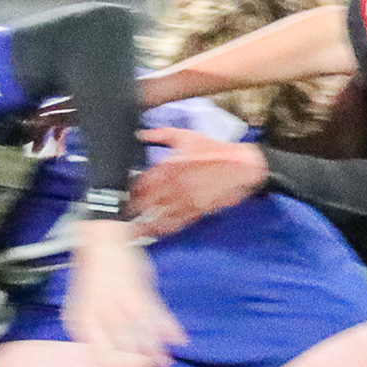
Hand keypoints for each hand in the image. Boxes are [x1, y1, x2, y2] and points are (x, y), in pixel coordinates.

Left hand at [60, 220, 183, 366]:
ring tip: (164, 362)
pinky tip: (178, 339)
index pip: (101, 355)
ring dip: (154, 351)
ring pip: (140, 336)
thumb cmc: (96, 278)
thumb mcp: (88, 307)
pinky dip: (168, 328)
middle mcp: (99, 316)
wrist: (101, 240)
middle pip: (122, 350)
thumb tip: (116, 355)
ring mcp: (117, 304)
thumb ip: (98, 331)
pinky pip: (155, 315)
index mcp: (83, 321)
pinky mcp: (135, 291)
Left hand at [130, 124, 264, 234]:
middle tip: (124, 212)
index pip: (142, 182)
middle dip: (134, 207)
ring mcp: (186, 200)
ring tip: (133, 228)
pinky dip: (165, 227)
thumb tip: (143, 134)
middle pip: (147, 202)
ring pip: (159, 215)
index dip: (130, 189)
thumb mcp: (186, 136)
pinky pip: (176, 222)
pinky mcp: (197, 210)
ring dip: (145, 222)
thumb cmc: (215, 151)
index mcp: (170, 167)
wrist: (241, 166)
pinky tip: (156, 231)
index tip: (124, 192)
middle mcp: (175, 186)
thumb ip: (161, 134)